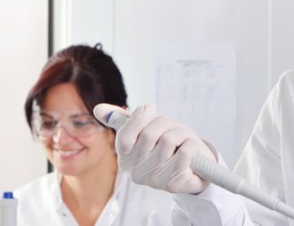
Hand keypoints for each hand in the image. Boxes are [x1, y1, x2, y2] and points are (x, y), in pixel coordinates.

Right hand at [93, 103, 216, 193]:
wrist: (195, 168)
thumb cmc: (169, 145)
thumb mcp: (147, 129)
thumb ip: (123, 120)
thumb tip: (98, 108)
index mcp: (125, 159)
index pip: (125, 136)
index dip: (139, 118)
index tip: (151, 108)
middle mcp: (136, 174)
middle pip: (149, 135)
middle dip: (165, 123)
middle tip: (172, 128)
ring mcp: (154, 182)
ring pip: (168, 140)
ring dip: (181, 133)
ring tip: (183, 141)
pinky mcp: (173, 185)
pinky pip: (185, 152)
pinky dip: (192, 144)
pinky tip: (191, 151)